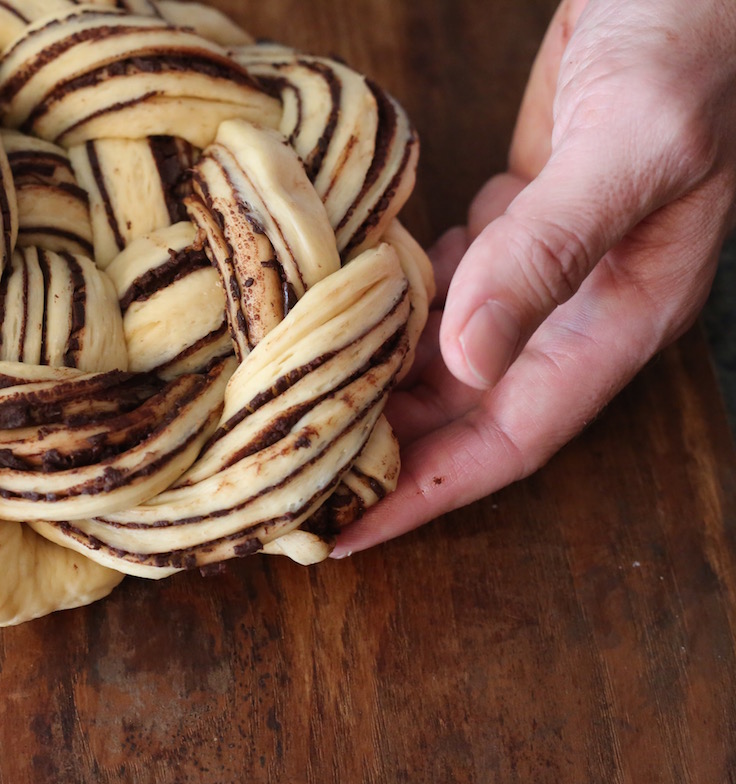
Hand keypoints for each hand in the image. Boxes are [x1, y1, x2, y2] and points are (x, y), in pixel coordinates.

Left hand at [338, 0, 735, 552]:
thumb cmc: (687, 49)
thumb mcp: (626, 150)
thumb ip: (550, 252)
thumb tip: (469, 361)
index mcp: (615, 319)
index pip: (510, 439)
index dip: (427, 493)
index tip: (345, 534)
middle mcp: (576, 306)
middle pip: (469, 413)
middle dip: (390, 453)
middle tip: (296, 478)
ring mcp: (545, 262)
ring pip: (451, 354)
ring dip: (383, 385)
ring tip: (302, 413)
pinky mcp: (516, 216)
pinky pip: (447, 288)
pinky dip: (395, 310)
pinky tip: (346, 316)